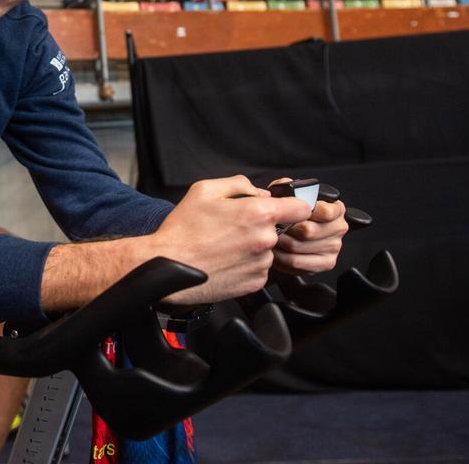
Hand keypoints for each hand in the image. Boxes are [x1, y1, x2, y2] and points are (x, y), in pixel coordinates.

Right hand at [148, 175, 312, 304]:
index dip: (292, 205)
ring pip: (267, 250)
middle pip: (279, 229)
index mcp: (258, 213)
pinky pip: (258, 269)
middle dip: (260, 226)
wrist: (167, 265)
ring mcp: (261, 264)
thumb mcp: (205, 189)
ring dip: (253, 247)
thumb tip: (259, 192)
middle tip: (232, 227)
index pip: (300, 207)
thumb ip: (239, 184)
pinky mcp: (254, 283)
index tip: (284, 207)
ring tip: (224, 246)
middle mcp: (265, 240)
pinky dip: (246, 264)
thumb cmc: (183, 229)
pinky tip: (225, 259)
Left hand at [269, 178, 347, 275]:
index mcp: (336, 209)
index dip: (301, 212)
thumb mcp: (293, 194)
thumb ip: (288, 187)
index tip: (287, 211)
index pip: (323, 211)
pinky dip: (281, 258)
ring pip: (298, 247)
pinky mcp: (325, 263)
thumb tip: (282, 188)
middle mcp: (338, 228)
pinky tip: (275, 251)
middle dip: (284, 228)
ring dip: (279, 242)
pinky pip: (297, 262)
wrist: (298, 233)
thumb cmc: (296, 212)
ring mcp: (333, 247)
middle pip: (307, 231)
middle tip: (270, 225)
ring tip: (269, 237)